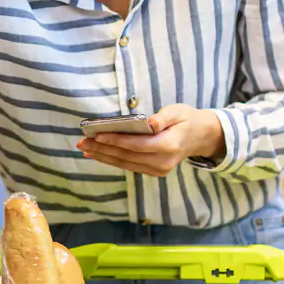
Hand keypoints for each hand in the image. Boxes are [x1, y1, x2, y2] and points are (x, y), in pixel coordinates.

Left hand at [76, 104, 224, 176]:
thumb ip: (164, 117)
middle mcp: (162, 162)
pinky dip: (112, 160)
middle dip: (102, 149)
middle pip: (126, 156)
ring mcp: (158, 169)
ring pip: (125, 163)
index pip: (136, 145)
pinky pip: (129, 165)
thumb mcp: (178, 111)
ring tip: (85, 148)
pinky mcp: (154, 171)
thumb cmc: (186, 120)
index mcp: (169, 146)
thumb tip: (150, 122)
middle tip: (82, 142)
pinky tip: (98, 153)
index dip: (116, 140)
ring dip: (103, 156)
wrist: (200, 137)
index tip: (97, 135)